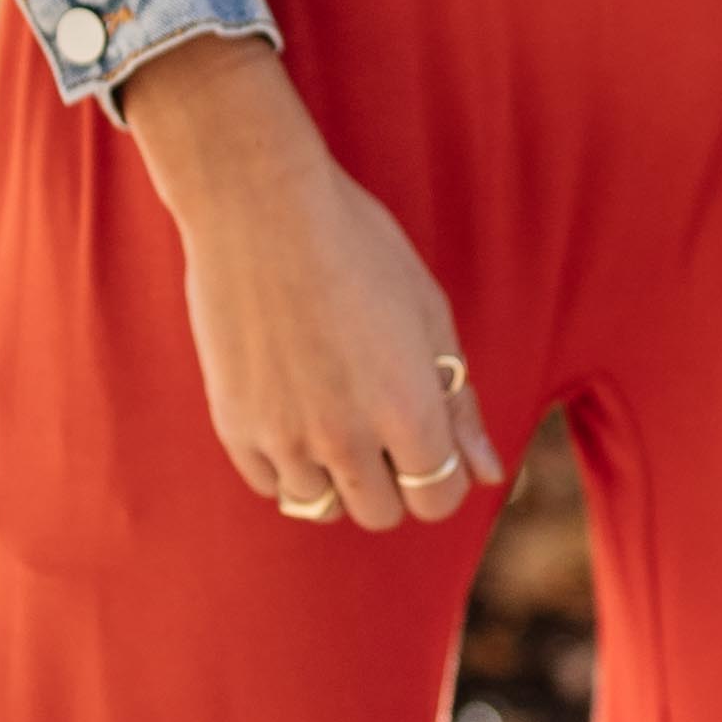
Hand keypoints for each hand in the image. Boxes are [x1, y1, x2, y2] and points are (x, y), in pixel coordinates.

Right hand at [117, 36, 507, 530]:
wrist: (259, 207)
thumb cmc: (358, 248)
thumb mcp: (428, 316)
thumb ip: (459, 404)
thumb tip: (487, 474)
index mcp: (408, 413)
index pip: (437, 500)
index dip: (438, 477)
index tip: (423, 443)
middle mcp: (347, 439)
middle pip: (379, 514)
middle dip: (388, 481)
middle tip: (375, 425)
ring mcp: (284, 437)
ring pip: (320, 506)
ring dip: (332, 476)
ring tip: (328, 412)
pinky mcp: (234, 426)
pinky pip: (269, 485)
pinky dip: (284, 464)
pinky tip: (290, 410)